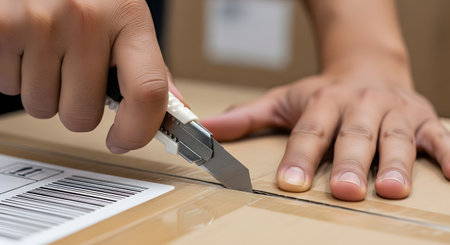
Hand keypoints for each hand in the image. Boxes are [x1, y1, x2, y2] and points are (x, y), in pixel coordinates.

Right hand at [0, 0, 171, 153]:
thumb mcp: (124, 18)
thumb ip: (148, 66)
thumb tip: (175, 107)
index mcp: (128, 17)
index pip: (148, 92)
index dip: (137, 131)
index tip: (123, 141)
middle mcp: (86, 18)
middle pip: (82, 115)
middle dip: (76, 106)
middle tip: (73, 74)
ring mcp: (41, 22)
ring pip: (42, 107)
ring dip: (45, 91)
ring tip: (47, 53)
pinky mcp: (2, 26)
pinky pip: (9, 87)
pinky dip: (15, 75)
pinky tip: (25, 46)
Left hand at [202, 68, 449, 200]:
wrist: (367, 69)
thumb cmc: (323, 94)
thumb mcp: (283, 100)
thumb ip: (247, 116)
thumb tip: (207, 129)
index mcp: (324, 102)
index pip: (309, 132)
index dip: (299, 157)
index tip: (290, 183)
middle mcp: (360, 105)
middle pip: (354, 136)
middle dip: (351, 163)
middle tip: (344, 190)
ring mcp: (395, 112)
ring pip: (397, 138)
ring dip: (397, 163)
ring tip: (392, 190)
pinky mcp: (424, 119)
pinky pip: (441, 136)